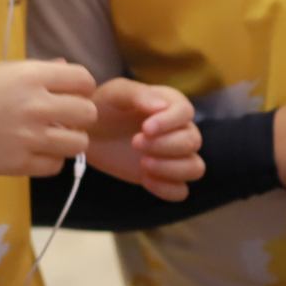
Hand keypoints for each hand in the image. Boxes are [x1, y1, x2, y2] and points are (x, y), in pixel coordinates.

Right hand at [0, 60, 97, 176]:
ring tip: (51, 137)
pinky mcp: (19, 164)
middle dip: (79, 115)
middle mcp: (36, 105)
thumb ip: (37, 70)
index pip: (84, 79)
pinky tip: (34, 151)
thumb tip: (66, 69)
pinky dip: (50, 160)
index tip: (69, 93)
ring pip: (79, 144)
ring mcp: (29, 137)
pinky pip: (55, 166)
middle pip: (88, 113)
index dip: (81, 87)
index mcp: (31, 75)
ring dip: (69, 140)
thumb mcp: (0, 70)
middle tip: (62, 118)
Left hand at [87, 79, 203, 200]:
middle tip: (135, 143)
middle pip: (192, 142)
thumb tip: (162, 106)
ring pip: (195, 168)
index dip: (169, 122)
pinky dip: (167, 189)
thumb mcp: (116, 93)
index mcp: (172, 104)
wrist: (90, 132)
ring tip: (144, 164)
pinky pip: (181, 191)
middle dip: (164, 145)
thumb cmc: (104, 106)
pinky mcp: (165, 177)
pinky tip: (145, 179)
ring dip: (171, 169)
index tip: (145, 128)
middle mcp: (180, 129)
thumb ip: (140, 95)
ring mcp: (175, 156)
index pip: (186, 113)